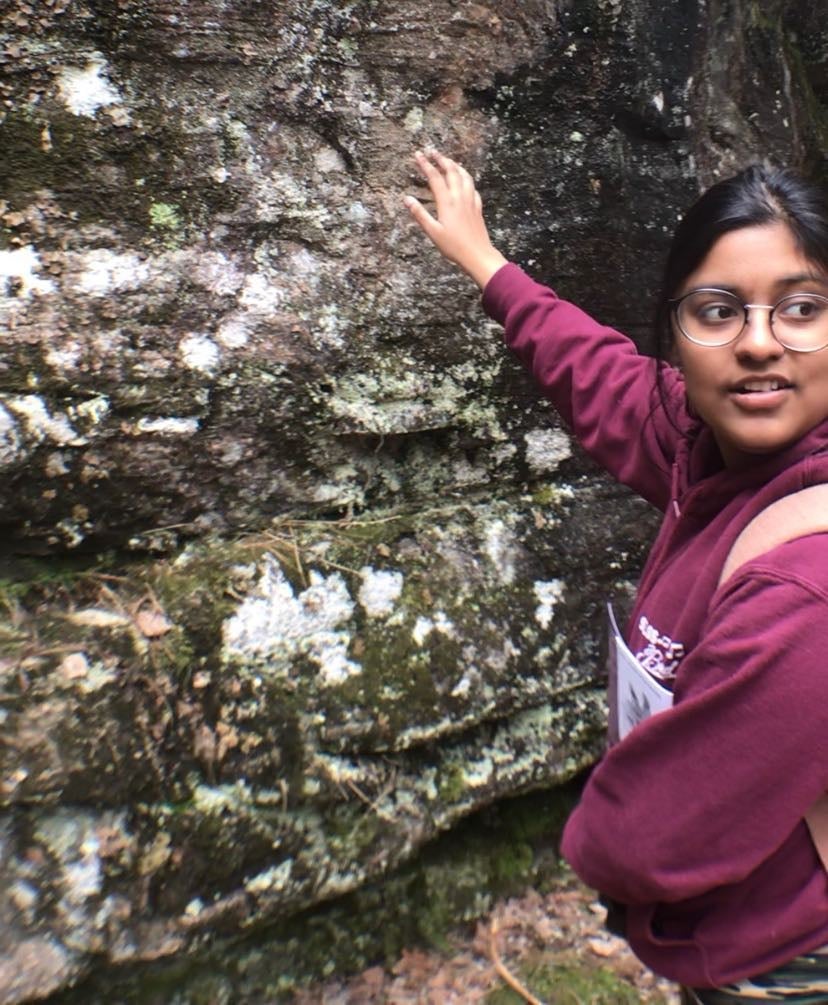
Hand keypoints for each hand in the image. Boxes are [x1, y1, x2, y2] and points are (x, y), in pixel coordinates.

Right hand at [404, 149, 507, 288]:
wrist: (477, 254)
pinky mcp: (477, 208)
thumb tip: (407, 199)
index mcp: (447, 202)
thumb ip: (419, 214)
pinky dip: (467, 179)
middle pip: (451, 171)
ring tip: (449, 161)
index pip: (435, 177)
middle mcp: (460, 198)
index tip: (418, 154)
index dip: (425, 164)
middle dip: (441, 159)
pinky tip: (465, 181)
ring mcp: (470, 201)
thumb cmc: (453, 246)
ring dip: (455, 166)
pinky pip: (473, 187)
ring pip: (464, 176)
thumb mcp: (432, 232)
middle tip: (432, 151)